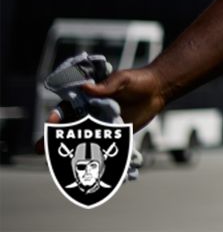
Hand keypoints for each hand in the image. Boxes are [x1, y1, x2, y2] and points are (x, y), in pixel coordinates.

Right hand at [35, 67, 168, 152]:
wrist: (158, 90)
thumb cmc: (137, 80)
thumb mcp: (122, 79)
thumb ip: (106, 85)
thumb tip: (87, 88)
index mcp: (87, 97)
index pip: (68, 107)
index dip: (58, 116)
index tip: (52, 123)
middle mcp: (91, 111)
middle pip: (69, 126)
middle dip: (54, 138)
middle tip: (41, 149)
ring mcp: (101, 123)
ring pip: (80, 138)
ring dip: (67, 149)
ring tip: (53, 162)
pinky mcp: (113, 132)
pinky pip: (99, 145)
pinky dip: (90, 154)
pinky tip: (80, 165)